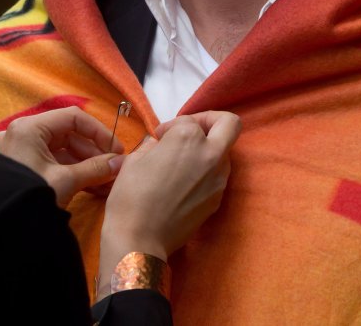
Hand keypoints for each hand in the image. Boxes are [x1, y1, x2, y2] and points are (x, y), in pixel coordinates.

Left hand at [0, 107, 123, 207]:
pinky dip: (71, 174)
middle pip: (67, 135)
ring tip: (108, 183)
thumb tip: (121, 163)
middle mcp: (21, 134)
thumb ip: (96, 168)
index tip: (117, 151)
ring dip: (86, 166)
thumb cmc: (30, 198)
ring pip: (61, 152)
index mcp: (28, 128)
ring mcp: (19, 152)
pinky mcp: (20, 169)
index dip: (99, 132)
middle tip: (114, 170)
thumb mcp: (66, 181)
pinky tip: (93, 188)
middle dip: (94, 154)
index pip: (73, 118)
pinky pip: (51, 165)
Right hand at [96, 111, 240, 294]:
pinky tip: (183, 184)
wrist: (140, 239)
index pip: (188, 119)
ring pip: (225, 151)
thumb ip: (155, 143)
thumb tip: (162, 145)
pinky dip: (205, 171)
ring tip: (183, 162)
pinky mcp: (218, 199)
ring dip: (208, 149)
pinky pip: (217, 175)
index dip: (170, 126)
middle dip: (212, 121)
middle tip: (190, 132)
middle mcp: (211, 154)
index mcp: (188, 137)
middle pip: (229, 124)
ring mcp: (219, 179)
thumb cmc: (131, 195)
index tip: (158, 138)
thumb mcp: (135, 158)